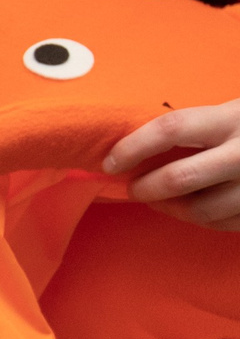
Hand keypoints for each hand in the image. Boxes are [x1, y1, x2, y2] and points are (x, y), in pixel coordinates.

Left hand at [104, 102, 239, 228]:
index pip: (171, 128)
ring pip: (200, 210)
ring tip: (159, 199)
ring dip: (170, 208)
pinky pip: (223, 223)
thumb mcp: (234, 114)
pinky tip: (193, 206)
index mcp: (234, 118)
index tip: (111, 161)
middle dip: (146, 187)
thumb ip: (197, 128)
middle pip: (180, 178)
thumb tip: (134, 149)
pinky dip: (201, 218)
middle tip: (133, 187)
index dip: (133, 146)